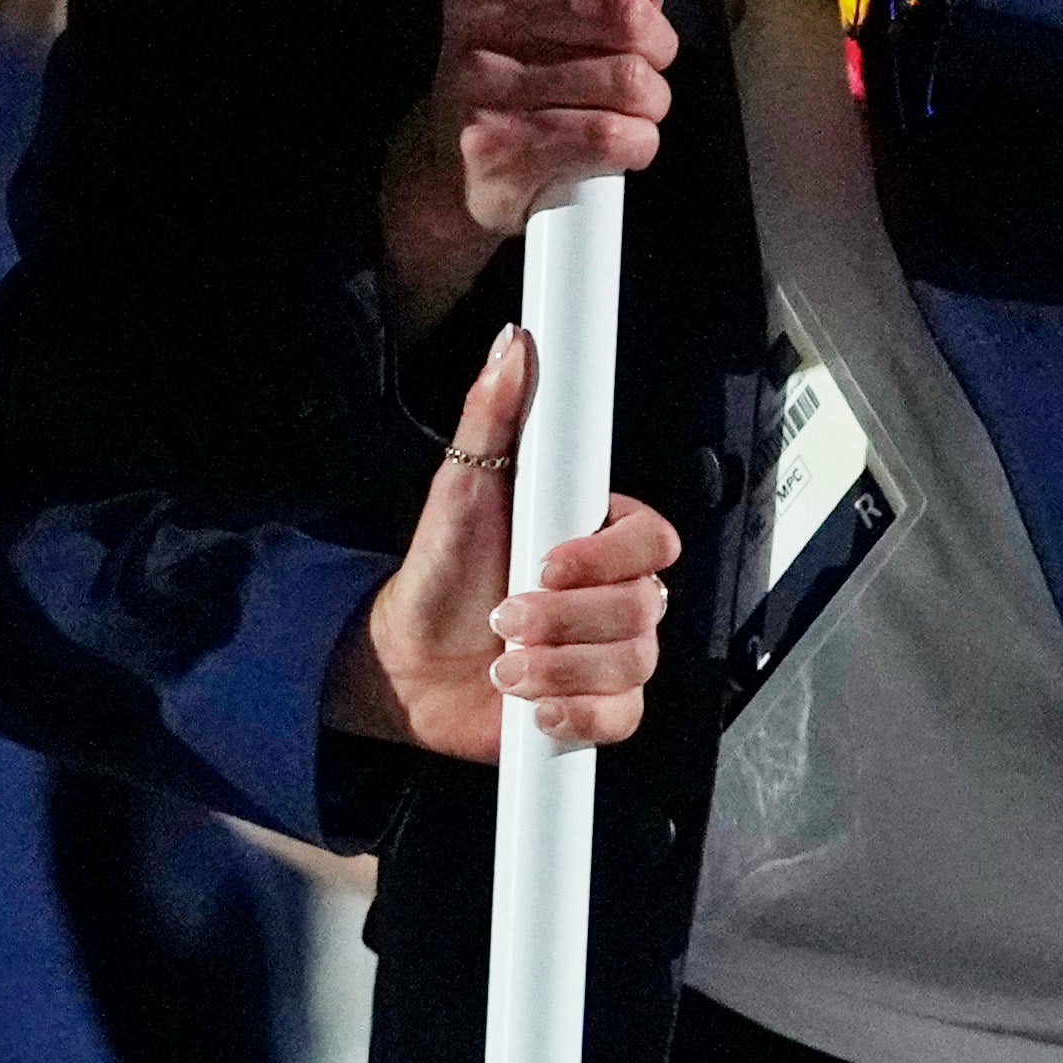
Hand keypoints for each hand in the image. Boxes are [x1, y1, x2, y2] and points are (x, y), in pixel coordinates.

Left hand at [351, 325, 676, 758]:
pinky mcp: (599, 708)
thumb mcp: (459, 487)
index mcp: (599, 538)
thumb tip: (515, 345)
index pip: (655, 541)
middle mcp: (616, 595)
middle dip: (564, 618)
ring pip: (633, 663)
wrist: (408, 662)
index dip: (606, 558)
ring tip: (502, 664)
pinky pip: (622, 718)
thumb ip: (491, 415)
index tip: (547, 561)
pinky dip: (574, 715)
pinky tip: (531, 705)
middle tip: (504, 616)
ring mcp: (612, 654)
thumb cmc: (441, 571)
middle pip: (643, 607)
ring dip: (557, 666)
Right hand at [383, 0, 705, 326]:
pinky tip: (616, 144)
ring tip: (625, 106)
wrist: (457, 165)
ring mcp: (478, 78)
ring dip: (650, 101)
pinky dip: (637, 143)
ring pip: (630, 79)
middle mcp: (473, 8)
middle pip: (626, 12)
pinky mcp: (495, 143)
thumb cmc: (525, 65)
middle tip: (641, 61)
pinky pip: (611, 134)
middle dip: (658, 44)